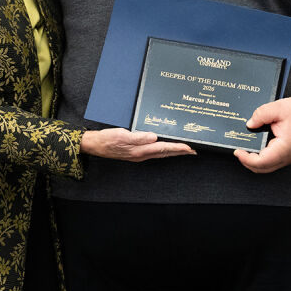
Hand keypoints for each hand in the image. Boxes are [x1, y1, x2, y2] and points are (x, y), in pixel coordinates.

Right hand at [79, 128, 194, 161]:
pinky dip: (164, 150)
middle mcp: (142, 154)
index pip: (163, 148)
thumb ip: (138, 137)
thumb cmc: (108, 139)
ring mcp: (139, 154)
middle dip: (180, 152)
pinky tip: (166, 148)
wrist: (96, 145)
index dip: (177, 148)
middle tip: (194, 151)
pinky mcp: (136, 153)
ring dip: (174, 152)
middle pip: (165, 153)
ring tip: (185, 150)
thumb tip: (154, 137)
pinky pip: (155, 152)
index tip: (189, 148)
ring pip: (161, 154)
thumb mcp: (122, 136)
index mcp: (140, 150)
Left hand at [234, 55, 290, 174]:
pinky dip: (265, 156)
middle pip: (263, 169)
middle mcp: (288, 157)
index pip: (260, 162)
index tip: (237, 151)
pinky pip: (275, 160)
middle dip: (248, 162)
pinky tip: (260, 145)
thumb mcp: (280, 108)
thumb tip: (249, 124)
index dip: (245, 159)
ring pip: (269, 166)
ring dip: (256, 160)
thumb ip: (261, 114)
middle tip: (239, 151)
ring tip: (247, 148)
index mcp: (284, 149)